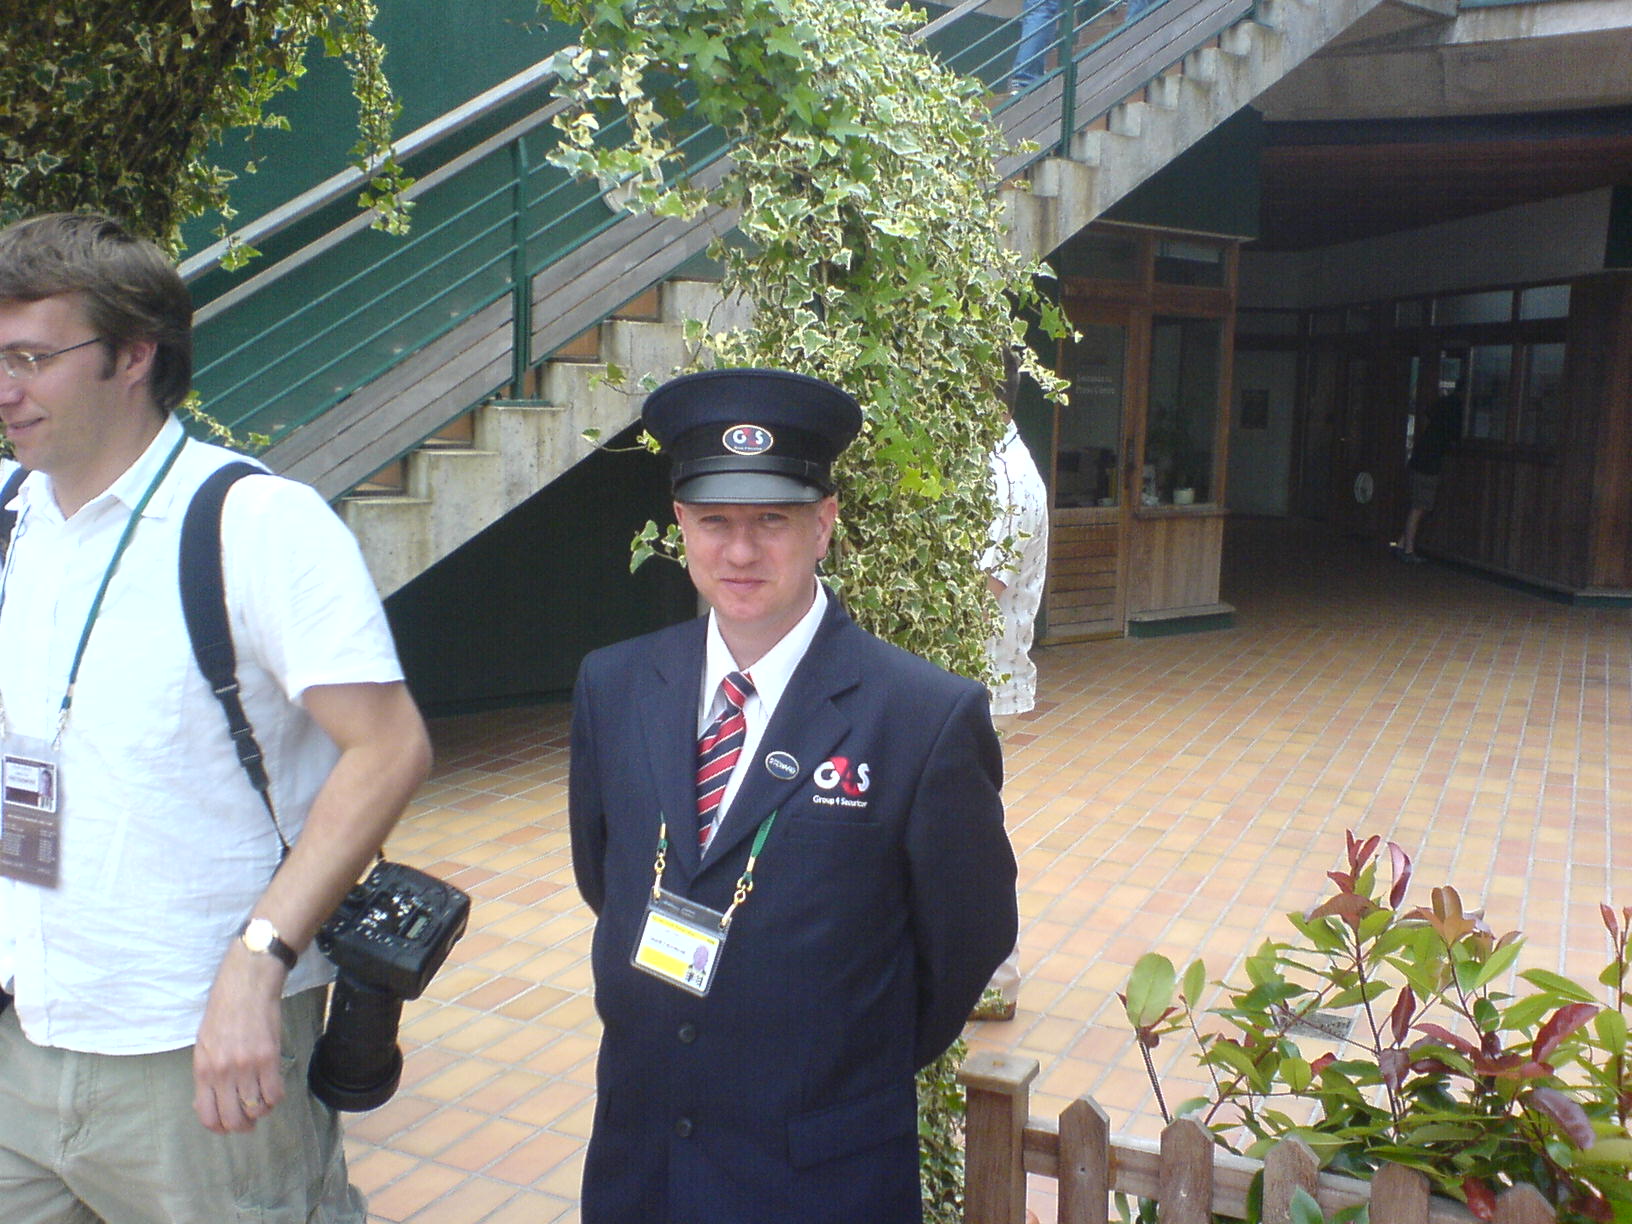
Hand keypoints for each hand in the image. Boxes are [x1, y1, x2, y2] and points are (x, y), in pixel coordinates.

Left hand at [193, 941, 287, 1132]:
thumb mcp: (204, 1045)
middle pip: (233, 1118)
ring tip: (263, 1100)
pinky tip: (274, 1088)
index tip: (228, 1125)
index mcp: (203, 1070)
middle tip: (249, 1119)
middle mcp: (223, 1073)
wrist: (246, 986)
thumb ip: (207, 1074)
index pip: (208, 1116)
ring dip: (261, 1110)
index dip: (220, 1128)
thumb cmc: (223, 1012)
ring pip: (256, 1108)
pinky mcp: (269, 1057)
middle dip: (242, 1125)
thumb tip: (211, 1101)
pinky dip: (275, 1098)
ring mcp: (246, 1066)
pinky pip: (275, 1093)